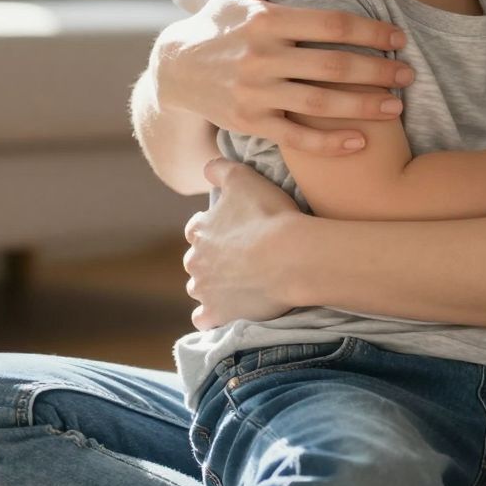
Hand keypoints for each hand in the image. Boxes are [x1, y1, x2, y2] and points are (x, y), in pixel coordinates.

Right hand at [155, 0, 412, 156]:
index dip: (371, 30)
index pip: (332, 24)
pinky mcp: (248, 123)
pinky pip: (296, 137)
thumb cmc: (221, 19)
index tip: (398, 37)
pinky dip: (329, 143)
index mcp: (265, 20)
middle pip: (333, 66)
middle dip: (378, 72)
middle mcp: (260, 57)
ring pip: (320, 103)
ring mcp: (254, 93)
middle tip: (410, 75)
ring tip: (397, 107)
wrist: (175, 68)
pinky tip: (360, 141)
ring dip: (364, 107)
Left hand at [183, 160, 303, 327]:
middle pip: (198, 260)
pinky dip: (213, 315)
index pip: (198, 228)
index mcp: (199, 230)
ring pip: (200, 288)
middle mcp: (194, 261)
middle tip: (245, 256)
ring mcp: (204, 290)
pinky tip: (229, 309)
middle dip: (214, 259)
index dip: (217, 228)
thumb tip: (207, 166)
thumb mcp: (245, 179)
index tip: (238, 230)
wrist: (290, 257)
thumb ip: (221, 169)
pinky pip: (204, 319)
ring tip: (243, 282)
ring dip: (215, 285)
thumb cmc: (270, 216)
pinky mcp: (217, 314)